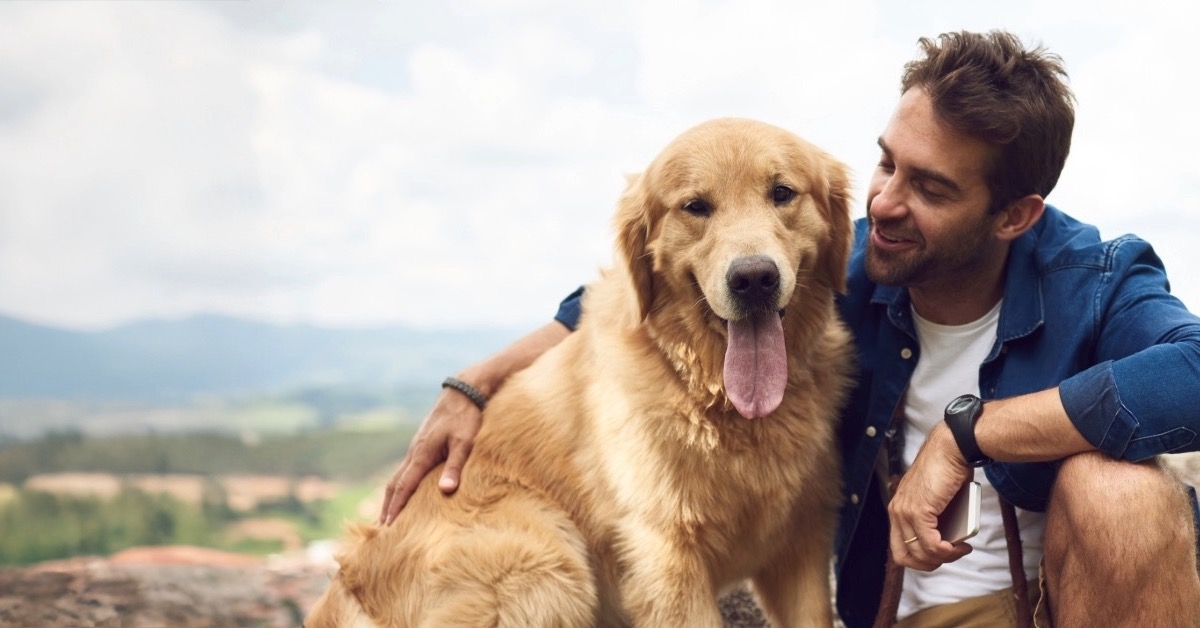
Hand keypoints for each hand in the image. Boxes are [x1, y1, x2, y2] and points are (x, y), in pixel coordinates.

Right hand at [378, 385, 482, 524]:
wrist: (463, 392)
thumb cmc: (466, 417)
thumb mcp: (464, 442)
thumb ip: (455, 466)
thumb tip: (445, 490)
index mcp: (422, 454)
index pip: (404, 486)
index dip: (396, 507)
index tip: (387, 526)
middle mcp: (415, 452)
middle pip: (395, 484)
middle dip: (388, 506)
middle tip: (381, 529)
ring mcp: (417, 449)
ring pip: (399, 477)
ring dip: (392, 497)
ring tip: (388, 517)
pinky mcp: (423, 446)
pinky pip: (407, 470)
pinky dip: (401, 486)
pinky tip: (405, 493)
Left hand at [888, 422, 974, 570]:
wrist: (951, 449)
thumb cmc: (948, 471)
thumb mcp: (938, 501)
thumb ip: (937, 520)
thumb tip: (947, 540)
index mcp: (898, 509)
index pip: (899, 548)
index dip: (920, 559)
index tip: (940, 556)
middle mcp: (897, 511)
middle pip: (905, 557)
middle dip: (930, 564)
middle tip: (950, 556)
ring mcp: (905, 512)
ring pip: (921, 553)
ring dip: (944, 558)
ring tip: (961, 550)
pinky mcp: (919, 510)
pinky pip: (931, 544)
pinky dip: (946, 551)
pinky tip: (959, 548)